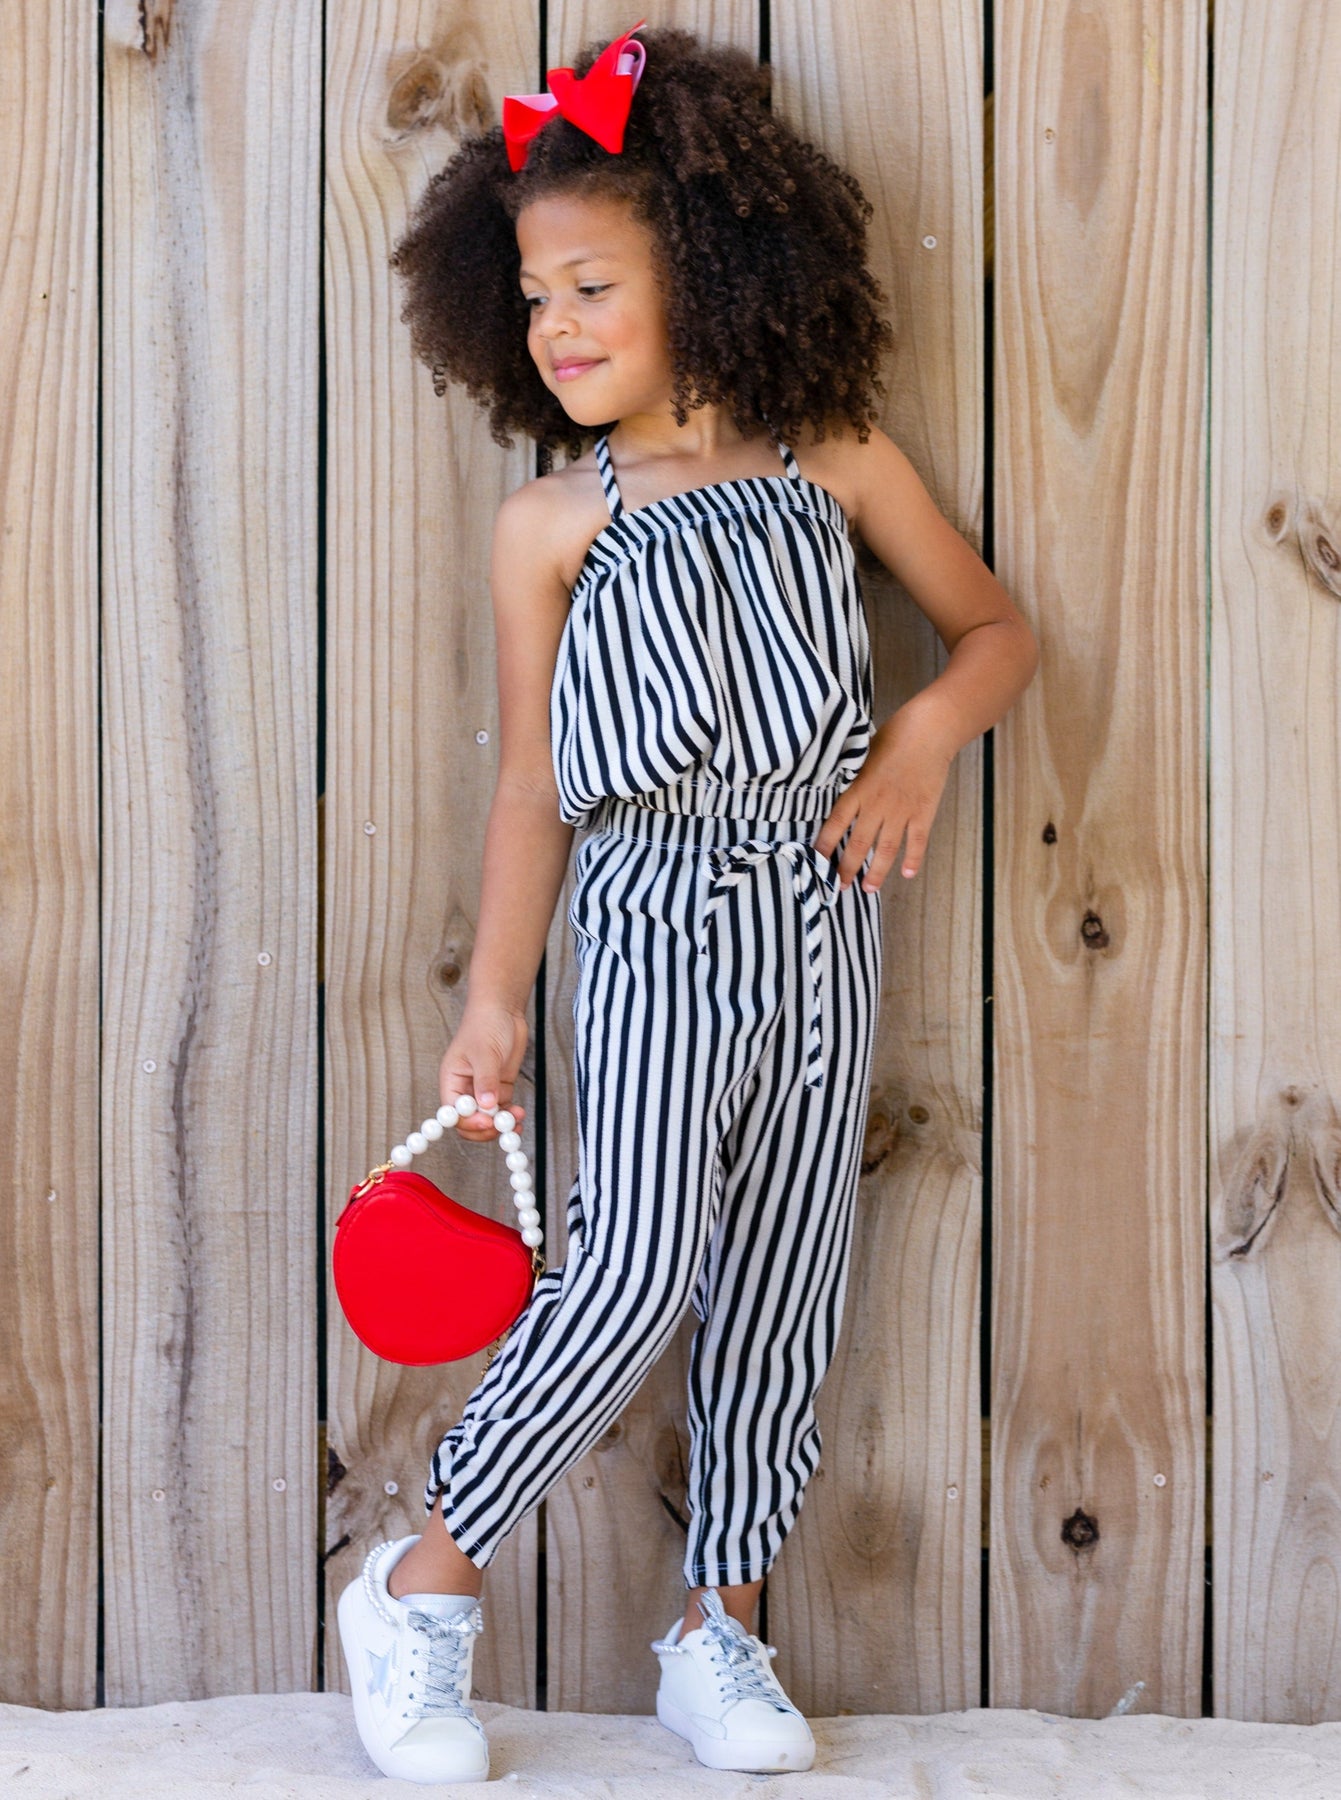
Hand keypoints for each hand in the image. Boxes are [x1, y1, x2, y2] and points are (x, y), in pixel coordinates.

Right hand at [440, 1005, 528, 1142]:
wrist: (503, 1011)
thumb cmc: (486, 1024)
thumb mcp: (485, 1052)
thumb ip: (486, 1080)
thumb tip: (486, 1106)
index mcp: (452, 1080)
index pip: (454, 1112)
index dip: (469, 1121)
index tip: (487, 1122)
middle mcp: (465, 1089)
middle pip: (469, 1121)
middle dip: (485, 1128)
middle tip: (502, 1127)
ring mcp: (482, 1090)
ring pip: (487, 1119)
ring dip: (501, 1124)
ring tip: (516, 1121)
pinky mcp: (499, 1088)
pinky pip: (501, 1111)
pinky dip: (509, 1116)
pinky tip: (519, 1114)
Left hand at [813, 707, 953, 890]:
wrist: (929, 730)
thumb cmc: (893, 736)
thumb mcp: (861, 755)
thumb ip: (850, 778)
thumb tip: (836, 791)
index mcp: (858, 790)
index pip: (835, 824)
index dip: (824, 846)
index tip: (815, 863)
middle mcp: (877, 805)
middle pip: (858, 844)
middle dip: (847, 868)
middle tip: (840, 886)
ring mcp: (901, 810)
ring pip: (886, 849)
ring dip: (876, 872)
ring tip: (869, 889)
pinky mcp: (923, 811)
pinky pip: (917, 841)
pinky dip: (913, 859)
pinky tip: (907, 875)